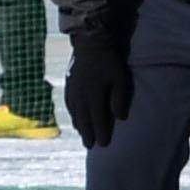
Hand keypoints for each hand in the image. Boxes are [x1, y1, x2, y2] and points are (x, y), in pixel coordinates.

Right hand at [65, 32, 129, 147]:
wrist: (90, 43)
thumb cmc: (109, 61)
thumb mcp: (120, 79)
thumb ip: (119, 99)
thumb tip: (120, 118)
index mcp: (93, 96)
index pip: (97, 119)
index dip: (100, 133)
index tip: (103, 145)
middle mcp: (80, 96)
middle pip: (83, 119)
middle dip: (87, 133)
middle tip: (90, 146)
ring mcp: (72, 90)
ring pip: (75, 113)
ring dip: (79, 125)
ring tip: (82, 135)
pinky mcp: (69, 84)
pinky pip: (69, 104)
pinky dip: (72, 113)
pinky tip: (75, 117)